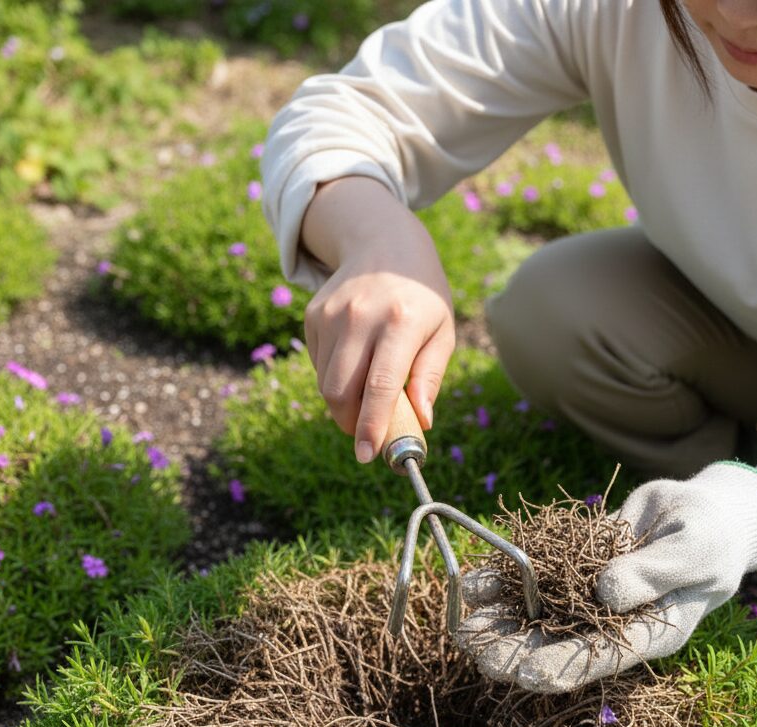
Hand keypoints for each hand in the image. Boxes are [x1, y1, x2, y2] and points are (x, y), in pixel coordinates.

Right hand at [301, 195, 454, 462]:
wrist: (384, 241)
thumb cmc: (422, 296)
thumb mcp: (442, 331)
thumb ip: (430, 377)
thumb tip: (421, 421)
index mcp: (401, 321)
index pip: (380, 385)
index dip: (371, 425)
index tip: (368, 455)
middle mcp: (361, 316)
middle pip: (341, 390)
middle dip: (351, 423)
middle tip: (368, 436)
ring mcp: (332, 314)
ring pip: (326, 383)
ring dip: (343, 405)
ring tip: (367, 396)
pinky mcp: (314, 315)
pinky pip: (319, 365)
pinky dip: (335, 378)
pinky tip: (355, 361)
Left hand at [454, 462, 756, 692]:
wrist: (701, 513)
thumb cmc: (711, 537)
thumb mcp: (693, 550)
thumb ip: (653, 572)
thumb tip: (605, 593)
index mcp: (649, 632)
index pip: (600, 658)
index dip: (562, 667)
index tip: (525, 675)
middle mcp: (612, 623)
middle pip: (558, 644)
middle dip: (515, 649)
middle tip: (476, 650)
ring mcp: (590, 599)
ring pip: (537, 616)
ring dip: (499, 621)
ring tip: (461, 627)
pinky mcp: (574, 571)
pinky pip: (534, 578)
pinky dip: (504, 579)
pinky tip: (472, 582)